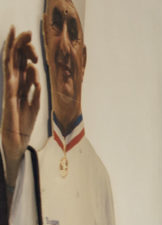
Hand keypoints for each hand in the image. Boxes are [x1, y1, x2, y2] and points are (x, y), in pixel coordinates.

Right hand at [1, 26, 40, 186]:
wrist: (17, 140)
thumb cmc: (25, 123)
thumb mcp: (34, 104)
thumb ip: (35, 89)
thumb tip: (35, 73)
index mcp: (21, 86)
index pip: (21, 63)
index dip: (24, 50)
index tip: (30, 37)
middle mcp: (14, 85)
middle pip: (16, 60)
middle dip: (20, 45)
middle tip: (26, 31)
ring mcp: (10, 90)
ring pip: (12, 66)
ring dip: (17, 51)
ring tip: (22, 37)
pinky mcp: (10, 98)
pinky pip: (14, 81)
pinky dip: (20, 72)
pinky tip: (29, 65)